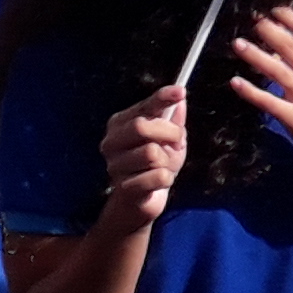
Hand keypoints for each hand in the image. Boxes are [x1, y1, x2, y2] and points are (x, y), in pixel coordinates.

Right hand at [94, 85, 187, 236]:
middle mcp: (111, 142)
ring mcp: (114, 166)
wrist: (142, 201)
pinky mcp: (123, 187)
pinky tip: (158, 182)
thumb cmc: (155, 164)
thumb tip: (179, 97)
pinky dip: (166, 179)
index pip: (144, 106)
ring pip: (151, 153)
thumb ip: (173, 119)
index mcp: (120, 124)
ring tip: (161, 166)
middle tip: (177, 141)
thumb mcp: (169, 139)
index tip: (180, 91)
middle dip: (169, 133)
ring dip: (166, 160)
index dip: (162, 97)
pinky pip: (157, 176)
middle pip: (141, 126)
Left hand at [226, 7, 292, 141]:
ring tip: (239, 44)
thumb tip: (289, 49)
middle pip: (290, 48)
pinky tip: (236, 82)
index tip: (278, 11)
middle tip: (256, 23)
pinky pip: (268, 102)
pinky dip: (250, 92)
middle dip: (270, 32)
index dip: (292, 20)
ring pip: (276, 71)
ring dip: (256, 56)